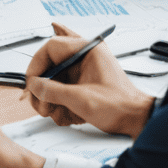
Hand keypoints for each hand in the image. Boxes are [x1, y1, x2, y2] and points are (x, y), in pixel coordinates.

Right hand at [26, 23, 152, 136]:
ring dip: (51, 99)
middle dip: (43, 88)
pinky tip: (67, 114)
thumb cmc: (120, 106)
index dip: (37, 65)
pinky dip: (61, 104)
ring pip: (54, 80)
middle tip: (41, 103)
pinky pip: (62, 90)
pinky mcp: (83, 84)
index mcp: (88, 50)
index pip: (51, 47)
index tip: (31, 82)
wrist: (135, 121)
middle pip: (50, 65)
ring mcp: (83, 71)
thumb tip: (34, 86)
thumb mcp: (80, 99)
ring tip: (55, 112)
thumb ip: (52, 91)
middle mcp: (84, 57)